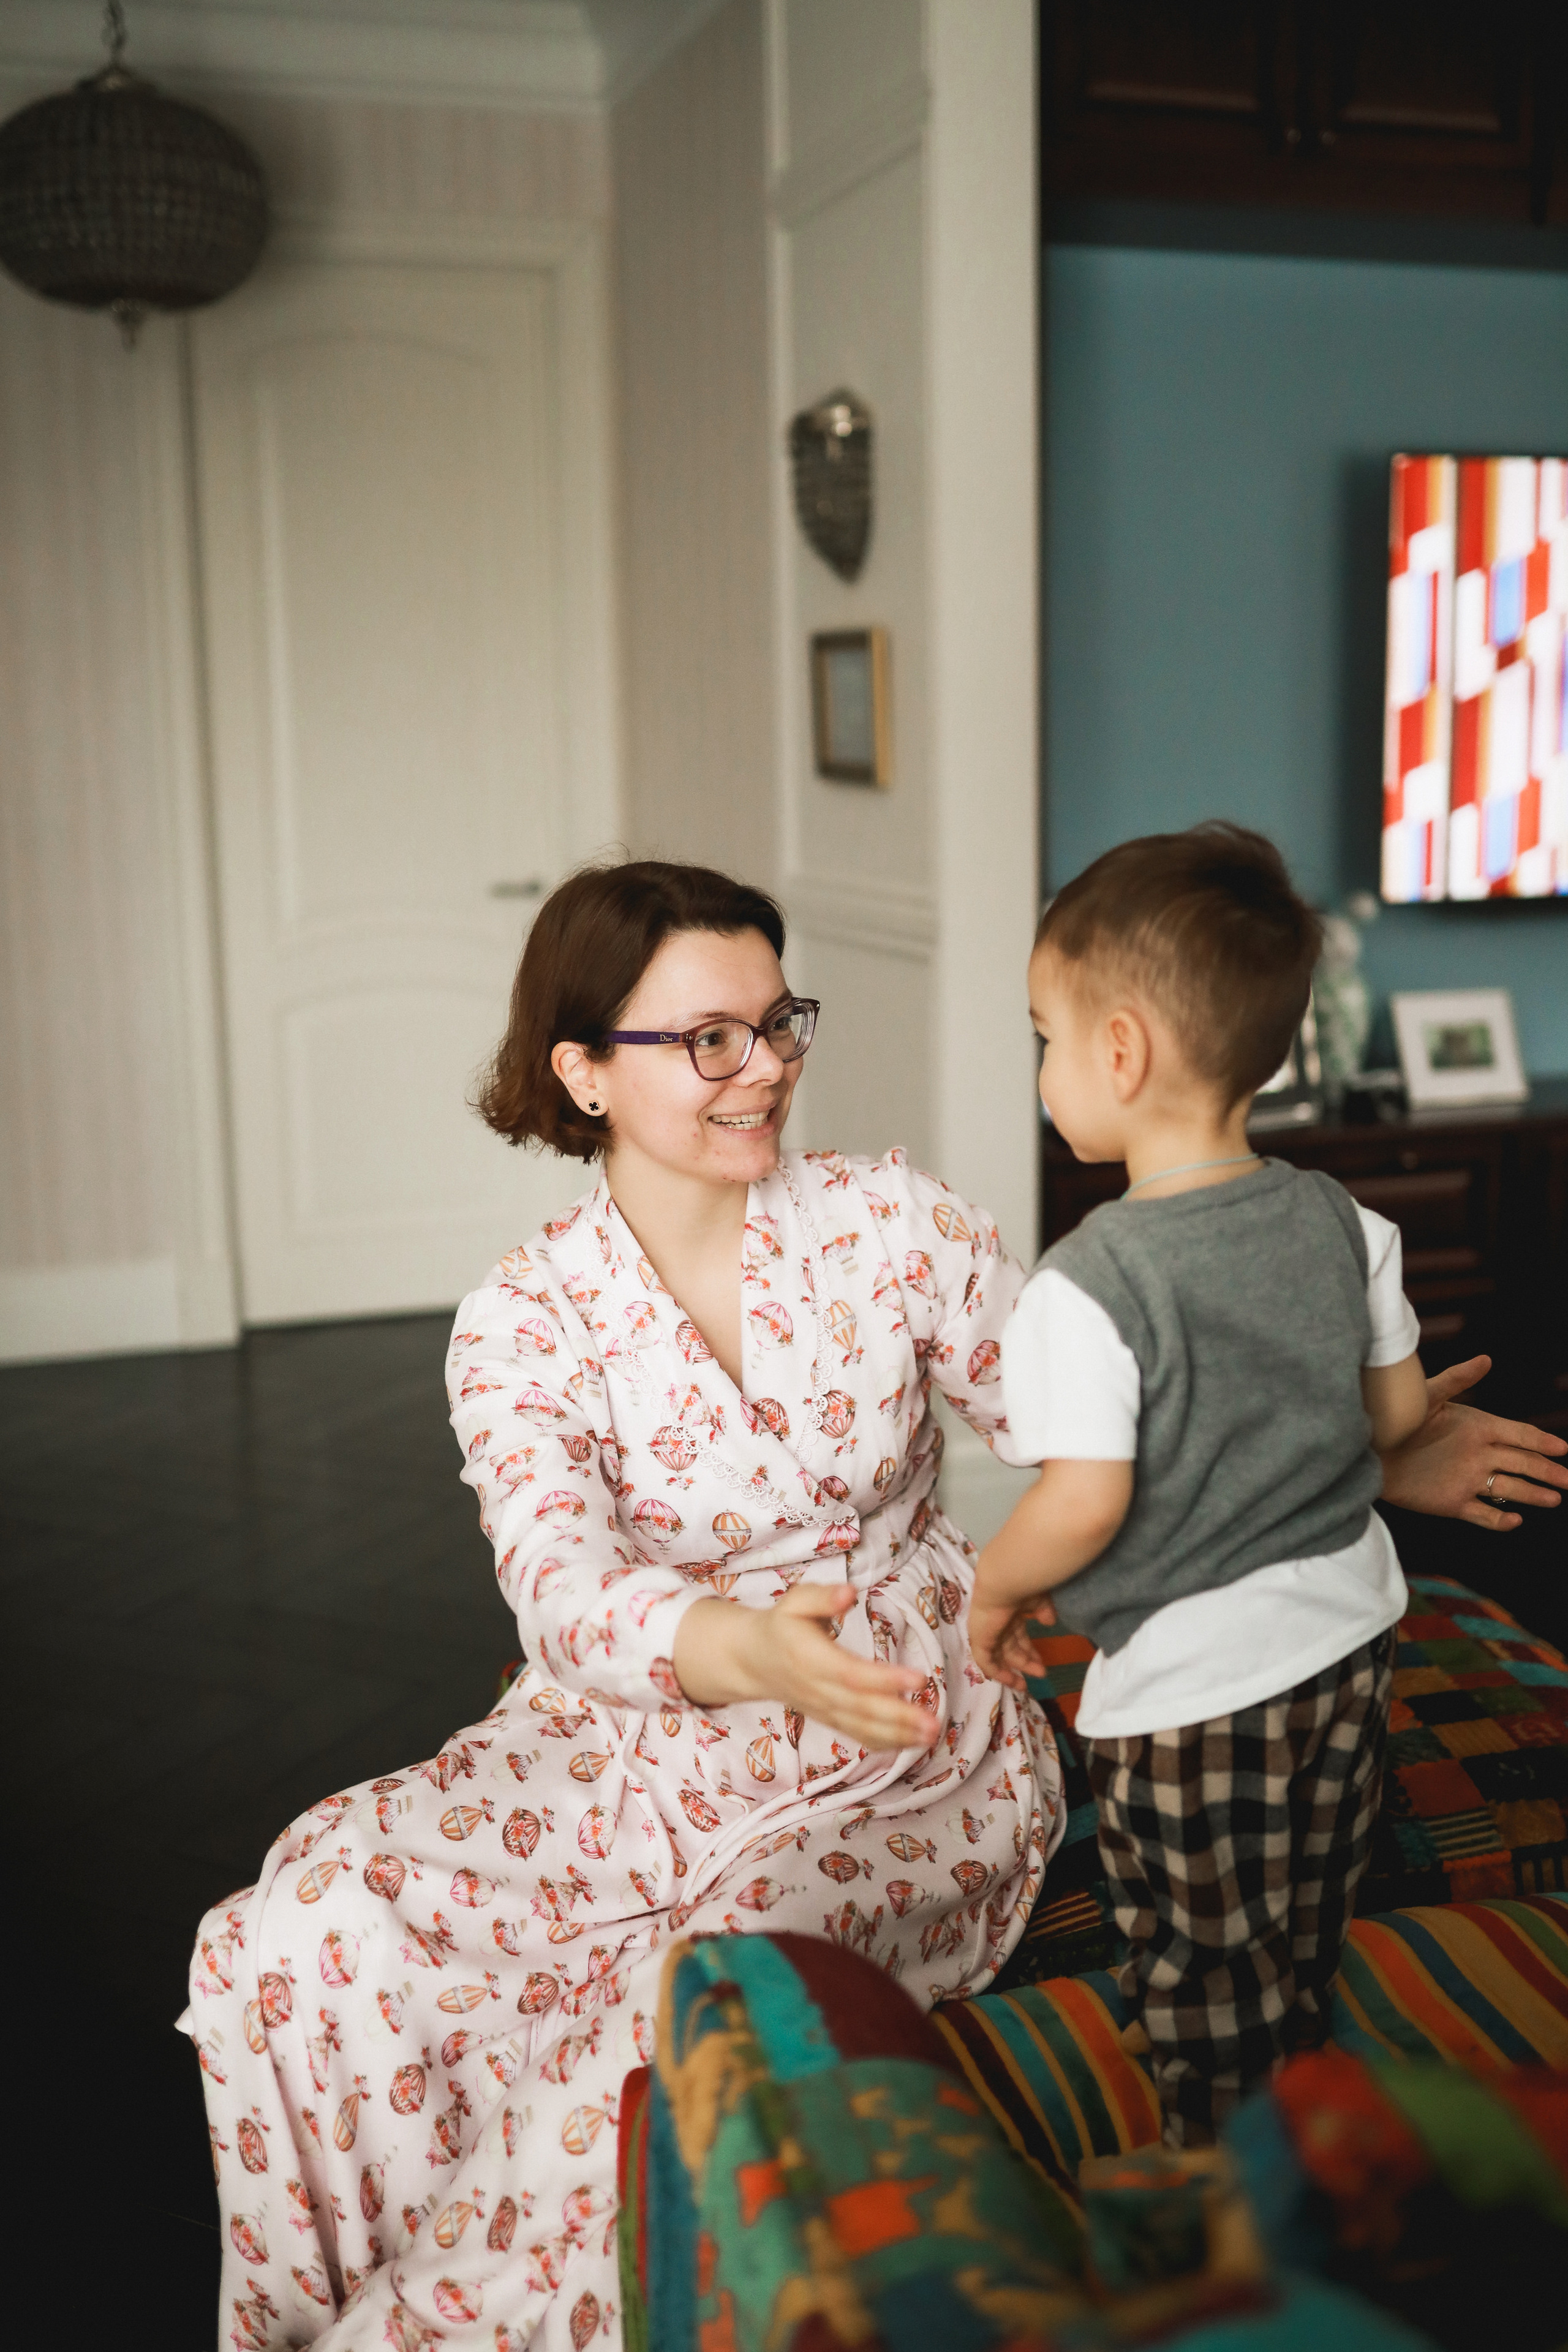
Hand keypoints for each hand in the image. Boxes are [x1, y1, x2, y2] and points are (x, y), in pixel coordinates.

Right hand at [672, 1584, 939, 1753]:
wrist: (751, 1660)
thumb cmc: (780, 1624)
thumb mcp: (794, 1601)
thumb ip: (822, 1597)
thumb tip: (849, 1593)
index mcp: (810, 1658)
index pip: (851, 1674)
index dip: (884, 1680)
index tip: (919, 1679)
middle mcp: (818, 1689)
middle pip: (860, 1708)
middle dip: (899, 1718)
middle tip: (935, 1723)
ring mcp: (823, 1709)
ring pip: (861, 1727)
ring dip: (898, 1735)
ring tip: (931, 1735)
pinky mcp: (829, 1718)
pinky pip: (857, 1735)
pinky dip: (885, 1742)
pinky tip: (913, 1744)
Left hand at [967, 1590, 1053, 1693]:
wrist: (1006, 1580)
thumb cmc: (1024, 1586)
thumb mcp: (1039, 1601)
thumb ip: (1044, 1611)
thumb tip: (1050, 1621)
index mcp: (1010, 1612)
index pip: (1018, 1635)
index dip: (1029, 1650)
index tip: (1042, 1663)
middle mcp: (997, 1622)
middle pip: (1010, 1647)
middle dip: (1025, 1662)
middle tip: (1041, 1673)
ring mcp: (987, 1631)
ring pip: (998, 1656)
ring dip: (1012, 1670)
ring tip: (1025, 1684)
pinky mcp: (979, 1638)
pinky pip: (985, 1660)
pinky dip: (997, 1672)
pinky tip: (1011, 1681)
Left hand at [1379, 1355, 1567, 1531]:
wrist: (1367, 1450)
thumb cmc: (1396, 1418)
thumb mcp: (1427, 1396)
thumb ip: (1457, 1379)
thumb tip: (1486, 1359)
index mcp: (1478, 1428)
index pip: (1518, 1434)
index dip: (1541, 1441)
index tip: (1563, 1448)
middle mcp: (1479, 1455)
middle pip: (1522, 1463)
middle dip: (1548, 1470)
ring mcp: (1468, 1480)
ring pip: (1509, 1489)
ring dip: (1532, 1494)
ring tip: (1554, 1498)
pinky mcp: (1452, 1503)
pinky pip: (1482, 1514)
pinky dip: (1500, 1520)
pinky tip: (1516, 1520)